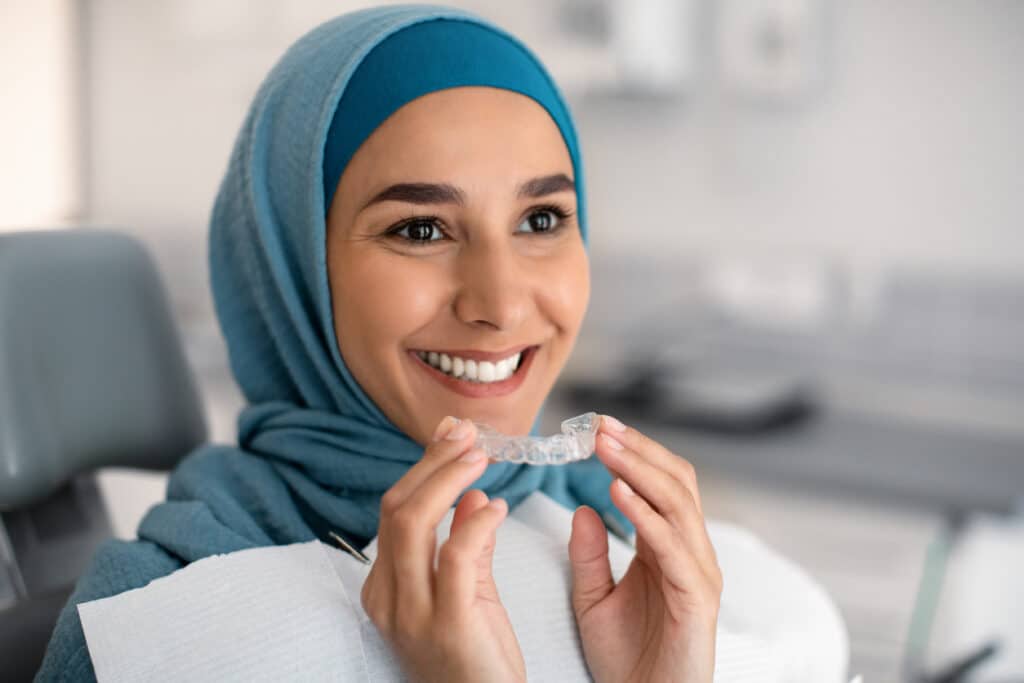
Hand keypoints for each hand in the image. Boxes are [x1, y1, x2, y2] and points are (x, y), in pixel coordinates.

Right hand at [361, 416, 524, 682]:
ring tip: (481, 455)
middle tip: (468, 434)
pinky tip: (499, 507)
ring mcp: (412, 613)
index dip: (424, 467)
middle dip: (433, 462)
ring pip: (412, 522)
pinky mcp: (448, 624)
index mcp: (385, 586)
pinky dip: (476, 522)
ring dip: (448, 478)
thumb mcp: (468, 593)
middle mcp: (388, 597)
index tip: (454, 434)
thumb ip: (465, 545)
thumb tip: (472, 496)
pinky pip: (455, 557)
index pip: (395, 510)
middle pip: (397, 508)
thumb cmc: (478, 658)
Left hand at [569, 415, 721, 682]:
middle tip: (600, 426)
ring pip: (678, 503)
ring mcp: (698, 573)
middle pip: (676, 482)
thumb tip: (582, 508)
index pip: (660, 484)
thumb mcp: (592, 599)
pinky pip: (672, 546)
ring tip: (605, 446)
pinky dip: (645, 515)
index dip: (633, 453)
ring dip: (640, 469)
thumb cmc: (626, 659)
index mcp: (668, 548)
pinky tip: (616, 492)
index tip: (596, 428)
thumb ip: (588, 555)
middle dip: (638, 449)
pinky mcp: (697, 598)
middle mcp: (690, 553)